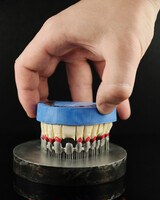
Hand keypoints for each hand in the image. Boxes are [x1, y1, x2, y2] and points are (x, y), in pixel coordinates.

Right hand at [15, 0, 159, 118]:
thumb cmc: (128, 7)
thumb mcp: (123, 48)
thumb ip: (116, 83)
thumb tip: (106, 107)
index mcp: (57, 37)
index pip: (27, 67)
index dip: (26, 92)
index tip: (34, 111)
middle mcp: (65, 42)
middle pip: (46, 76)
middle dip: (52, 100)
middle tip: (57, 118)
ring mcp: (81, 47)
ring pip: (75, 80)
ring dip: (85, 102)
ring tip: (93, 118)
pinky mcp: (96, 51)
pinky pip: (95, 77)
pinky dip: (104, 93)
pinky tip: (117, 108)